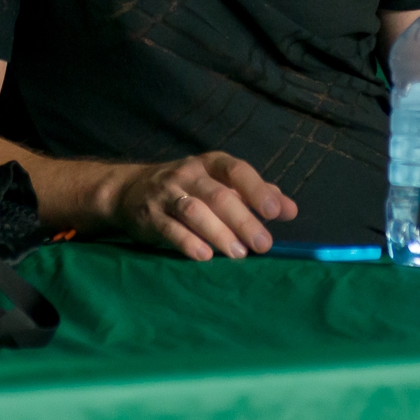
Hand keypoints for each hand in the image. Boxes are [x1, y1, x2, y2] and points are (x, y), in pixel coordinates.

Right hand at [101, 153, 296, 260]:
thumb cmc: (187, 188)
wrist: (129, 191)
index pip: (237, 171)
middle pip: (219, 196)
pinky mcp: (150, 216)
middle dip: (243, 221)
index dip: (256, 190)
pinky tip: (204, 255)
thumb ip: (254, 195)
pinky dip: (187, 242)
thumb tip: (290, 210)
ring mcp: (167, 194)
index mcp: (211, 164)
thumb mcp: (219, 184)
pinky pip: (170, 228)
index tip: (273, 212)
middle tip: (263, 245)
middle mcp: (189, 174)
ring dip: (219, 233)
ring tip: (238, 254)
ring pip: (195, 211)